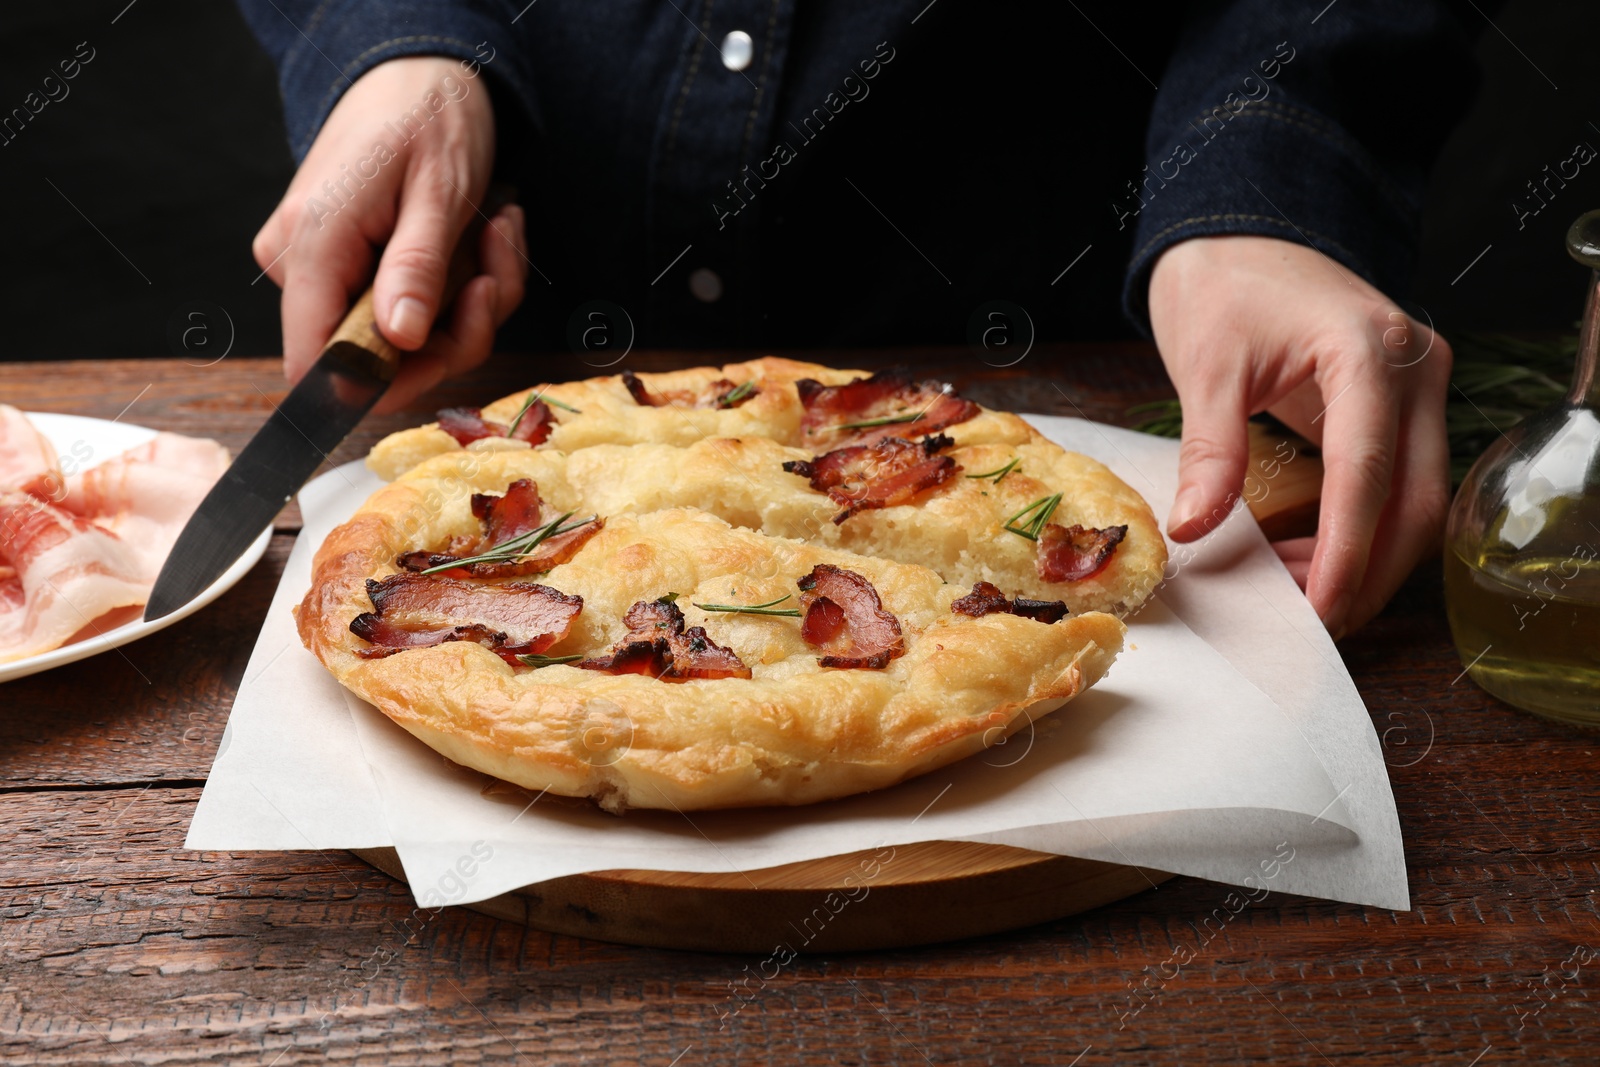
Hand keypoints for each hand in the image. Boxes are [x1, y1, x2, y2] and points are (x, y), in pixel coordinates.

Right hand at [251, 56, 528, 412]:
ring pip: (405, 339)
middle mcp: (301, 264)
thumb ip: (416, 268)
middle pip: (375, 358)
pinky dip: (463, 289)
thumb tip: (399, 340)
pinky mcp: (350, 269)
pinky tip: (486, 237)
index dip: (384, 381)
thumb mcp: (440, 193)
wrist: (423, 74)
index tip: (447, 349)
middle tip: (496, 277)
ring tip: (496, 237)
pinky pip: (412, 311)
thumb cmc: (429, 118)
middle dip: (454, 331)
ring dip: (471, 304)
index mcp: (313, 244)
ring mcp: (323, 268)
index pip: (317, 362)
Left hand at [1148, 235, 1451, 638]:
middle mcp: (1414, 368)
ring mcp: (1417, 387)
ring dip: (1365, 558)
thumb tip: (1195, 529)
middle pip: (1416, 499)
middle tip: (1307, 622)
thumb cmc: (1223, 285)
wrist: (1239, 235)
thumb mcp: (1207, 366)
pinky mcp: (1402, 406)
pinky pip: (1397, 484)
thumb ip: (1209, 450)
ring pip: (1417, 500)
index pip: (1369, 469)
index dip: (1344, 549)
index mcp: (1369, 349)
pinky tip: (1309, 560)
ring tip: (1296, 595)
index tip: (1315, 607)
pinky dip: (1359, 530)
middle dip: (1364, 570)